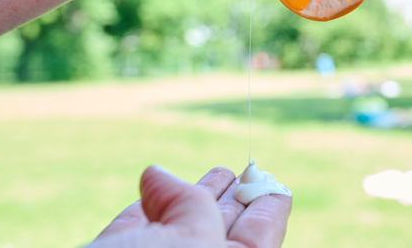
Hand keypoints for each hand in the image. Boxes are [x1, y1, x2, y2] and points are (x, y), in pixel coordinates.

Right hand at [87, 165, 291, 247]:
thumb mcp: (194, 244)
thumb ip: (195, 209)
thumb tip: (159, 178)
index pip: (255, 243)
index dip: (267, 213)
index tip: (277, 187)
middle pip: (219, 235)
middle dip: (234, 203)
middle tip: (248, 172)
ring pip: (177, 230)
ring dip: (195, 196)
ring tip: (220, 171)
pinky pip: (135, 228)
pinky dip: (148, 203)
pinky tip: (155, 180)